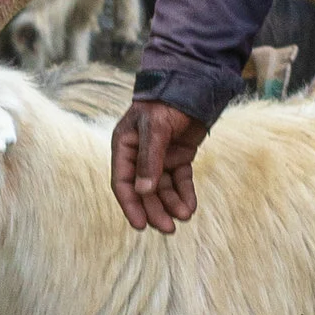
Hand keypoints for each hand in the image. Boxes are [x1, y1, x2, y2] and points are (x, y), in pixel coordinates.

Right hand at [112, 99, 205, 233]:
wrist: (192, 86)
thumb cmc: (165, 103)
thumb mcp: (155, 129)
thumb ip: (149, 160)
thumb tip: (143, 192)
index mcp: (125, 146)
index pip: (122, 182)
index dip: (130, 205)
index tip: (140, 225)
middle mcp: (140, 155)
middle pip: (144, 190)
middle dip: (155, 210)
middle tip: (168, 228)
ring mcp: (160, 157)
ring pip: (163, 188)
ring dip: (172, 204)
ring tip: (184, 216)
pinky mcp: (179, 156)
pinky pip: (179, 180)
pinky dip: (184, 194)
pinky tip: (190, 206)